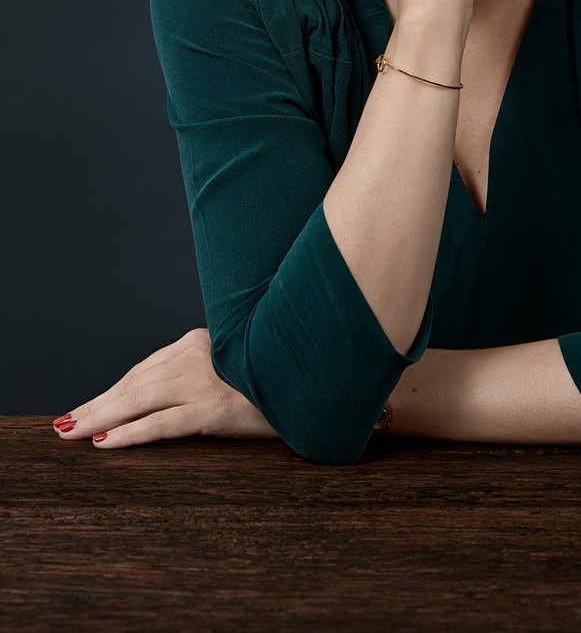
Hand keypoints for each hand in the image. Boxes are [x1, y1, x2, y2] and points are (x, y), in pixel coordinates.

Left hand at [50, 328, 280, 448]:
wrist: (312, 379)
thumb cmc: (277, 376)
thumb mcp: (237, 364)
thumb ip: (207, 369)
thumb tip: (171, 393)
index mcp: (202, 340)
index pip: (145, 369)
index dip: (113, 390)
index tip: (89, 406)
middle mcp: (197, 354)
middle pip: (134, 383)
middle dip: (97, 404)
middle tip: (66, 424)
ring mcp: (204, 381)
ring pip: (138, 400)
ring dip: (99, 417)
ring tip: (73, 433)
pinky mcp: (213, 408)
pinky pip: (161, 424)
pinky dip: (129, 433)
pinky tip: (105, 442)